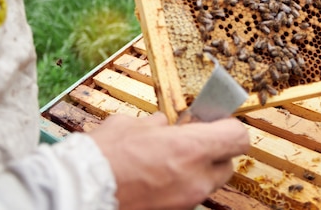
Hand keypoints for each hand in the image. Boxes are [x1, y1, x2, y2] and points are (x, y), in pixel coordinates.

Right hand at [89, 112, 249, 209]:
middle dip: (214, 150)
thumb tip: (165, 125)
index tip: (214, 119)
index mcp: (190, 149)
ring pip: (207, 182)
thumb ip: (159, 124)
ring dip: (197, 169)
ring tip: (169, 159)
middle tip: (191, 138)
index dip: (228, 125)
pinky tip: (157, 176)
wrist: (83, 190)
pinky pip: (188, 195)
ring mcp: (185, 202)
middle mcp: (195, 179)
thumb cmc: (106, 155)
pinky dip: (180, 184)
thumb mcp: (135, 124)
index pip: (238, 137)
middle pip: (227, 163)